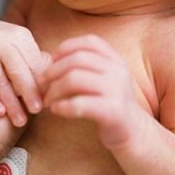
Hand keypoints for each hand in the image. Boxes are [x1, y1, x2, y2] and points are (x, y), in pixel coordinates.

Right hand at [0, 21, 50, 126]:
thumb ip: (38, 65)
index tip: (48, 102)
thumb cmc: (12, 48)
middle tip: (35, 111)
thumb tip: (50, 91)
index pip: (34, 64)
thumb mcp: (27, 48)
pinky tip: (0, 112)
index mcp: (20, 36)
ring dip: (10, 103)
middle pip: (16, 72)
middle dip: (28, 94)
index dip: (41, 84)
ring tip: (19, 120)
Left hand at [43, 35, 145, 149]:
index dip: (66, 47)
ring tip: (47, 100)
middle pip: (77, 59)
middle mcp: (119, 71)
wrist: (133, 132)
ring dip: (54, 90)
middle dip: (53, 71)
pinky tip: (57, 110)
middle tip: (41, 84)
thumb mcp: (100, 80)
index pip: (90, 42)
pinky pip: (79, 103)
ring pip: (74, 79)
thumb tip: (44, 58)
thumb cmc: (107, 104)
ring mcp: (117, 90)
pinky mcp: (113, 111)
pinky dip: (62, 106)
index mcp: (116, 61)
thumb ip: (81, 67)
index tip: (51, 61)